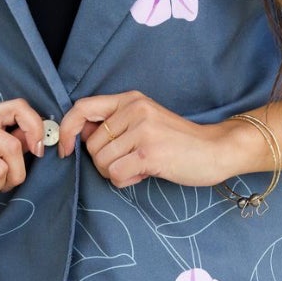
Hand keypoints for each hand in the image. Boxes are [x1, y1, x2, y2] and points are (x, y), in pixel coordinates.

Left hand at [57, 91, 250, 189]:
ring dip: (116, 173)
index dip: (67, 130)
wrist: (216, 149)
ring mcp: (142, 130)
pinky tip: (145, 173)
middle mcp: (134, 109)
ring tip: (141, 166)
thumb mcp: (145, 122)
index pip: (82, 108)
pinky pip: (116, 175)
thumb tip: (79, 135)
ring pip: (101, 162)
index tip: (66, 149)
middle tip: (130, 162)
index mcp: (130, 99)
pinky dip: (126, 181)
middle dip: (104, 162)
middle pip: (91, 145)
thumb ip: (114, 125)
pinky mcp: (149, 153)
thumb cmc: (178, 141)